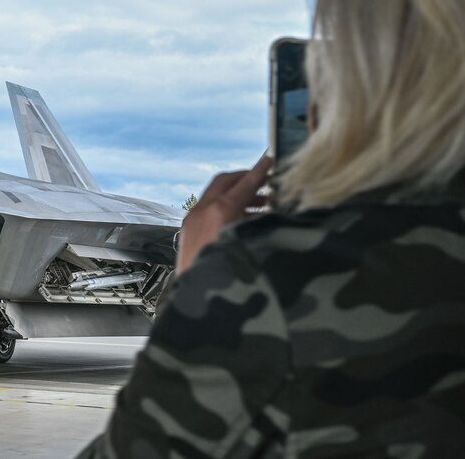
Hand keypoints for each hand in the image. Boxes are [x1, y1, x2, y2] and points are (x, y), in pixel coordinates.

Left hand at [176, 155, 272, 271]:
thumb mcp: (252, 245)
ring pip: (215, 196)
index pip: (245, 183)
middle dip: (247, 180)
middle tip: (266, 182)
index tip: (270, 159)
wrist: (197, 304)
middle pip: (225, 183)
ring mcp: (191, 222)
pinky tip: (242, 222)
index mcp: (220, 212)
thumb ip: (264, 225)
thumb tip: (276, 213)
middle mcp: (202, 212)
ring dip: (237, 195)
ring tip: (261, 205)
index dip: (260, 171)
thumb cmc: (226, 279)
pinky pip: (207, 210)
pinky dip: (225, 208)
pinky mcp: (187, 233)